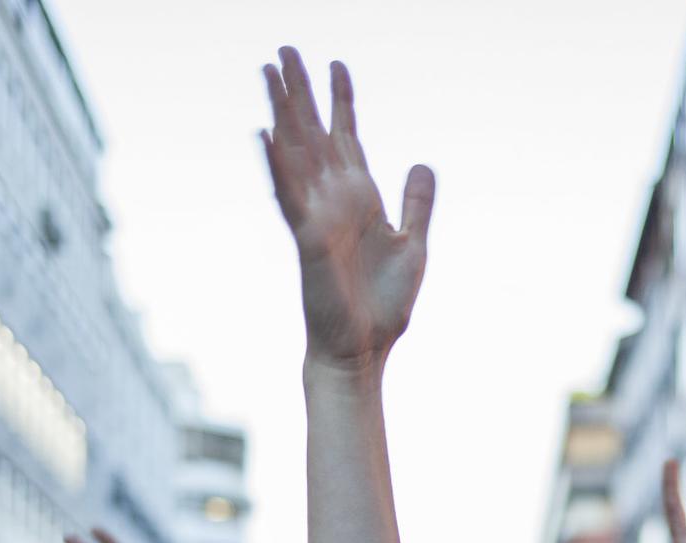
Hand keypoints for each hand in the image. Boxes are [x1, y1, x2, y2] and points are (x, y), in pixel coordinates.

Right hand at [264, 49, 433, 370]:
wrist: (362, 350)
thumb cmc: (382, 307)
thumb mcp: (413, 246)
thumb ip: (416, 204)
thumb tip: (421, 161)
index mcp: (358, 199)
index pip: (345, 137)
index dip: (341, 101)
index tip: (337, 64)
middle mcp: (333, 200)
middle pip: (313, 133)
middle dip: (300, 91)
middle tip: (284, 50)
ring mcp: (316, 216)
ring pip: (295, 153)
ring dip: (282, 112)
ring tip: (268, 72)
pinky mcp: (307, 239)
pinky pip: (289, 196)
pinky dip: (278, 165)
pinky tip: (265, 134)